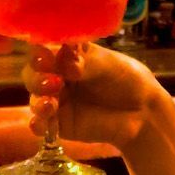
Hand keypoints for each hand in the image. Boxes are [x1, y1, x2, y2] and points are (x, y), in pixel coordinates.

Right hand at [25, 43, 159, 151]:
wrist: (142, 112)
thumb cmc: (126, 79)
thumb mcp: (106, 64)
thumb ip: (82, 61)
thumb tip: (62, 60)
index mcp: (66, 55)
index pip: (44, 49)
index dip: (41, 53)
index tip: (47, 57)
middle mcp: (57, 75)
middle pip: (32, 73)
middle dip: (36, 77)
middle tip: (54, 82)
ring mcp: (56, 100)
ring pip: (34, 98)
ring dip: (38, 100)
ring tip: (50, 105)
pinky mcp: (58, 124)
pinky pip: (40, 124)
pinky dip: (37, 124)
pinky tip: (41, 124)